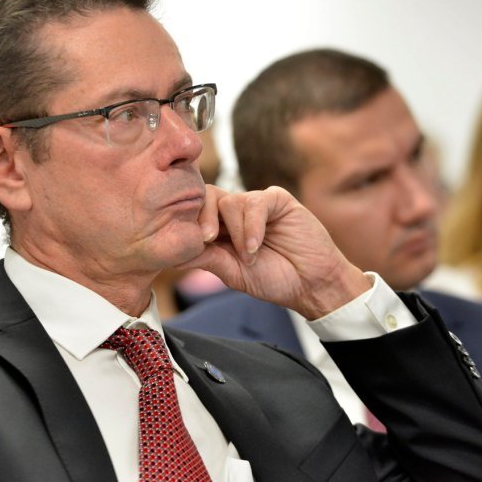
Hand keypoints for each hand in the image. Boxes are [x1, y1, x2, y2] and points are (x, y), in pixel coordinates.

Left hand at [177, 185, 371, 319]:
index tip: (185, 243)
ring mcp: (256, 204)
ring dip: (237, 233)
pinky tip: (256, 246)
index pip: (195, 214)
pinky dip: (252, 226)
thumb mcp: (232, 273)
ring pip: (230, 202)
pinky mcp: (277, 200)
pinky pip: (255, 202)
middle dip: (203, 218)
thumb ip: (205, 259)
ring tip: (250, 256)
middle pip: (207, 197)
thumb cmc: (274, 280)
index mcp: (221, 228)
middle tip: (207, 240)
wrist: (311, 284)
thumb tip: (171, 255)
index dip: (187, 224)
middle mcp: (235, 213)